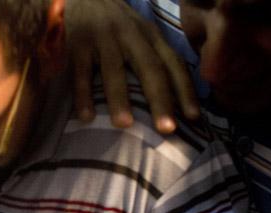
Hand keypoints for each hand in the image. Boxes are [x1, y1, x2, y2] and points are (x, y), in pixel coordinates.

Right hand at [66, 0, 197, 132]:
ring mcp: (103, 38)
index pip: (173, 63)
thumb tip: (173, 101)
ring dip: (120, 98)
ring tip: (125, 125)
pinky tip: (86, 117)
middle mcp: (131, 35)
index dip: (184, 90)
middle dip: (160, 99)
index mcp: (150, 36)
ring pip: (114, 70)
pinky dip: (83, 94)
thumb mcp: (139, 34)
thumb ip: (153, 57)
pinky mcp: (78, 43)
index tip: (193, 118)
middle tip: (167, 129)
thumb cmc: (113, 25)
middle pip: (150, 68)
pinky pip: (81, 72)